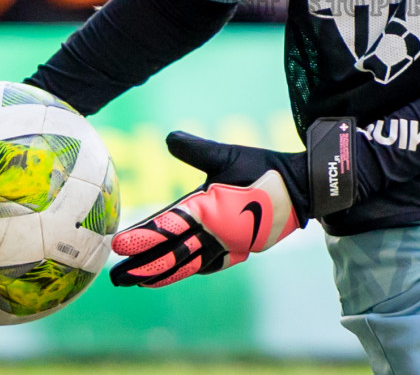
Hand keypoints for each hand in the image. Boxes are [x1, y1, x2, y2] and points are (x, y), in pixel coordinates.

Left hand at [109, 132, 305, 288]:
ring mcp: (229, 246)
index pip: (169, 226)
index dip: (143, 236)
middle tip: (116, 278)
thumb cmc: (264, 169)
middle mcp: (216, 234)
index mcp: (210, 210)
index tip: (119, 245)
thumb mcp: (228, 154)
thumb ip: (196, 149)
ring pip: (188, 265)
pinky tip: (177, 272)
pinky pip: (209, 265)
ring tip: (138, 282)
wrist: (303, 188)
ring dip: (161, 274)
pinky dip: (188, 271)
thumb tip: (167, 137)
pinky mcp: (240, 249)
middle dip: (143, 267)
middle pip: (172, 255)